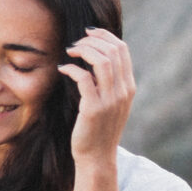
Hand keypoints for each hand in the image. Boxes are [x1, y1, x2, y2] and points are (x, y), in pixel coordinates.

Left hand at [60, 28, 134, 159]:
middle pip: (112, 50)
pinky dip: (71, 68)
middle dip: (92, 40)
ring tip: (70, 51)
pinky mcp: (93, 109)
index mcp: (129, 87)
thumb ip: (109, 82)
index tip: (88, 33)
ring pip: (101, 61)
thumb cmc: (99, 129)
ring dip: (83, 50)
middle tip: (75, 44)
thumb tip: (96, 56)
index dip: (104, 35)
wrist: (97, 158)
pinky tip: (63, 69)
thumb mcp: (111, 103)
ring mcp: (110, 100)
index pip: (122, 49)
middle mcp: (123, 91)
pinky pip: (84, 78)